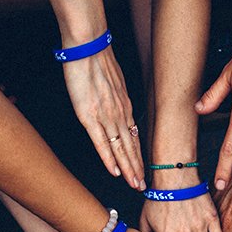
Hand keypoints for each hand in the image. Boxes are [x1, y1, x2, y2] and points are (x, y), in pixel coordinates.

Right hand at [62, 50, 143, 189]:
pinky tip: (115, 171)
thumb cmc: (97, 59)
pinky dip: (109, 159)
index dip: (138, 155)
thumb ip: (115, 97)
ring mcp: (105, 116)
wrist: (88, 45)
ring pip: (120, 149)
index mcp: (124, 105)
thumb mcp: (113, 80)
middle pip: (131, 147)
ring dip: (128, 169)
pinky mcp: (90, 116)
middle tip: (143, 186)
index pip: (133, 137)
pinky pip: (102, 143)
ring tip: (135, 184)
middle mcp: (119, 113)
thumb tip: (115, 104)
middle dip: (137, 168)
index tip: (143, 170)